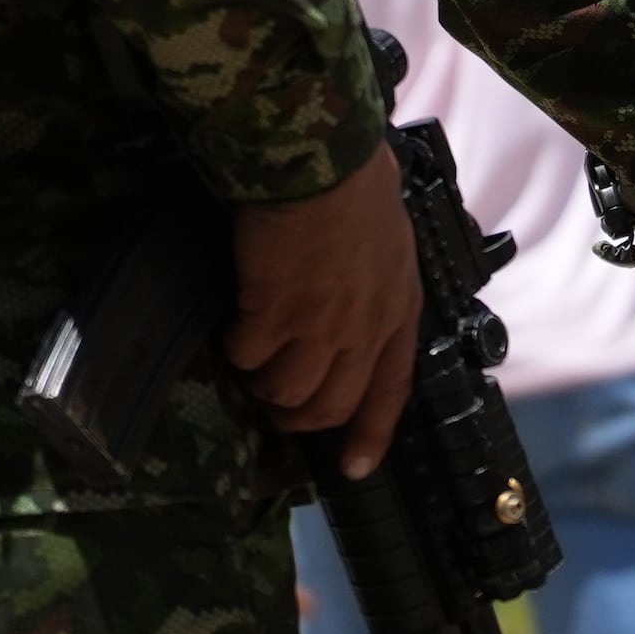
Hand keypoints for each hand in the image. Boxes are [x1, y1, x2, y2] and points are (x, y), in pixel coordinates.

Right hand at [232, 146, 419, 476]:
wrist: (320, 165)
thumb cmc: (355, 188)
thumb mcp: (390, 246)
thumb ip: (376, 289)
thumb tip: (354, 312)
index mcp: (399, 311)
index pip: (391, 391)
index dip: (371, 435)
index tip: (355, 468)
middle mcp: (365, 330)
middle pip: (330, 406)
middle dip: (297, 417)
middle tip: (273, 405)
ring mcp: (321, 328)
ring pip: (284, 391)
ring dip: (262, 384)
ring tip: (252, 359)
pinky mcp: (274, 315)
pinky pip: (246, 357)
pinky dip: (236, 347)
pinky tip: (234, 323)